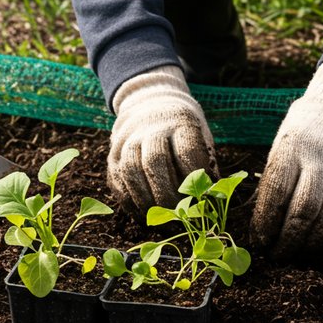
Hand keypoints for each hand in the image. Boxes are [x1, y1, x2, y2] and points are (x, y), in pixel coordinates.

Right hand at [108, 66, 216, 210]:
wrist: (151, 105)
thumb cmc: (184, 131)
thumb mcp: (201, 137)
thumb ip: (206, 168)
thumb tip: (209, 204)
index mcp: (180, 121)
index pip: (186, 152)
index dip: (194, 180)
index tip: (200, 199)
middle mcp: (150, 127)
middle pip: (154, 162)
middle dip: (167, 194)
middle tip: (178, 215)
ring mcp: (127, 140)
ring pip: (130, 171)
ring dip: (145, 200)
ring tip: (160, 218)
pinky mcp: (113, 154)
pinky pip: (117, 181)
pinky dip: (129, 202)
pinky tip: (143, 215)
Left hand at [252, 61, 322, 256]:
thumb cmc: (300, 138)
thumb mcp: (279, 150)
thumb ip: (271, 185)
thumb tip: (257, 230)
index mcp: (291, 149)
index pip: (276, 194)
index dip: (266, 223)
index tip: (259, 242)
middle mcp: (319, 160)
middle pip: (304, 210)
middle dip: (288, 240)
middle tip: (277, 256)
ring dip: (311, 243)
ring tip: (297, 253)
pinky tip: (317, 242)